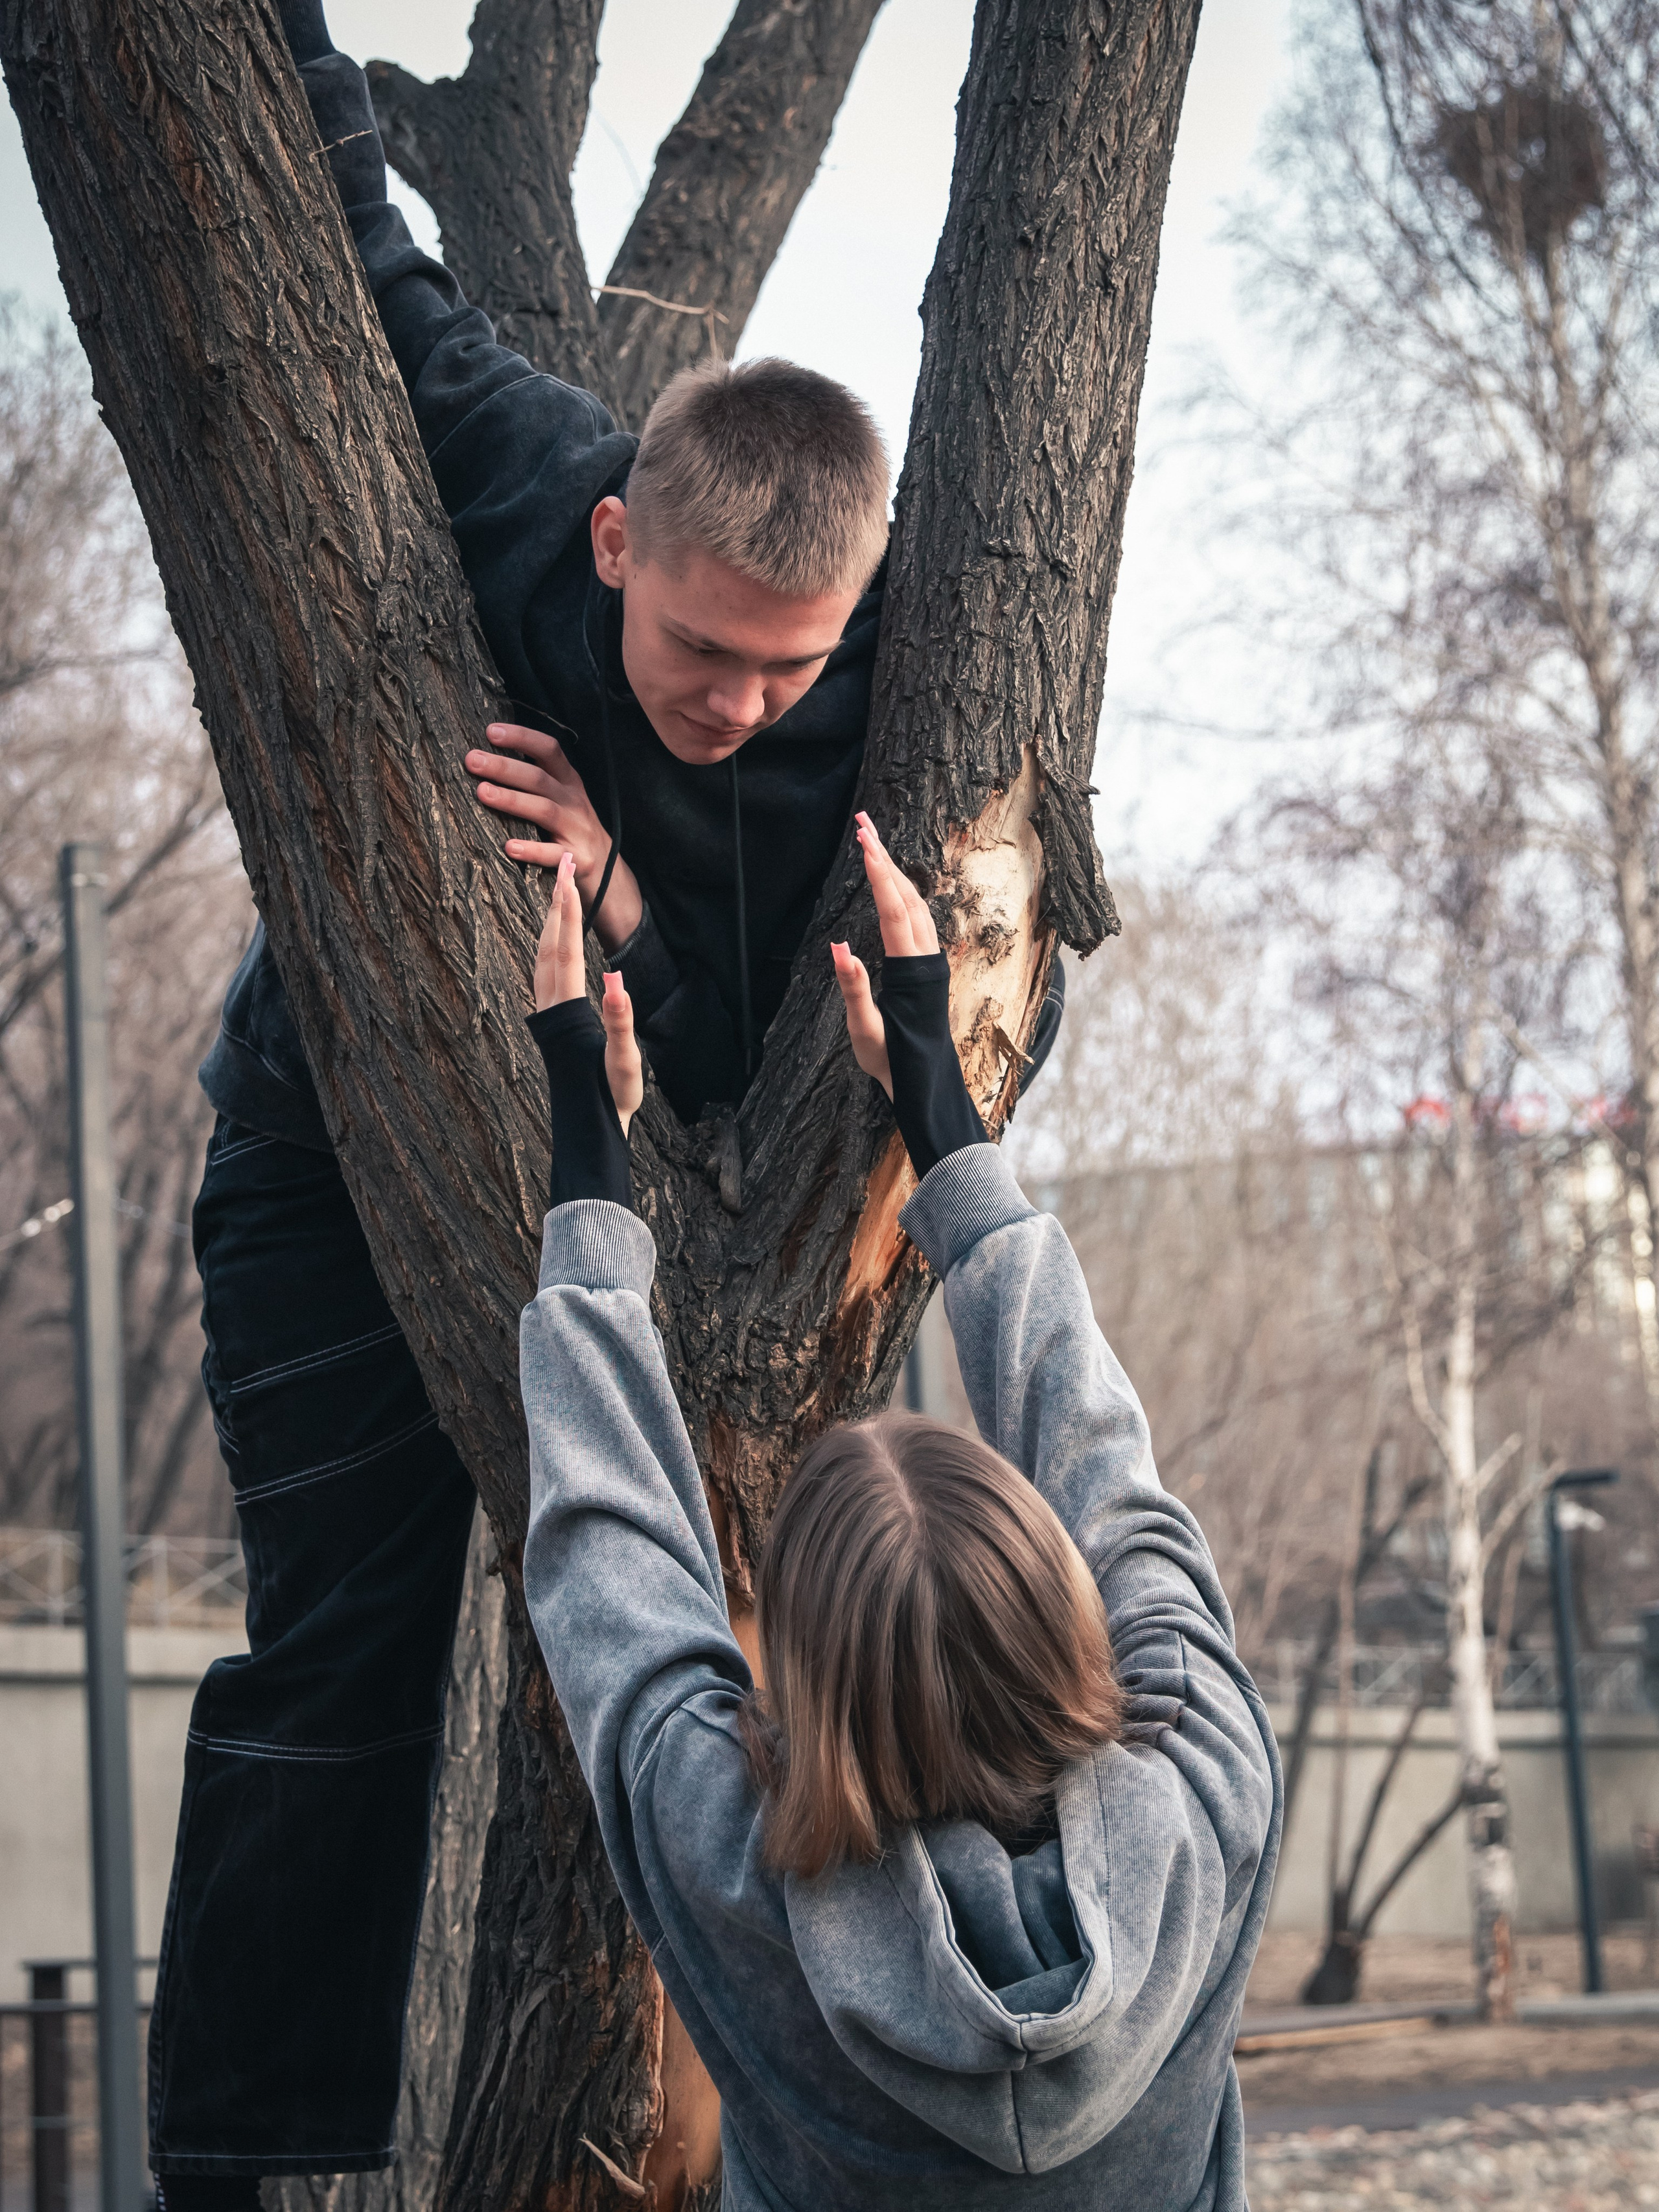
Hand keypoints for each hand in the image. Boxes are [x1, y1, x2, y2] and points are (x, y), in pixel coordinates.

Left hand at [468, 723, 643, 951]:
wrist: (609, 873)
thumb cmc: (571, 830)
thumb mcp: (562, 799)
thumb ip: (536, 781)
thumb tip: (486, 760)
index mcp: (568, 782)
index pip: (548, 750)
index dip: (522, 737)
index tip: (491, 731)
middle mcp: (574, 802)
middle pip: (539, 778)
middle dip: (505, 767)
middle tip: (472, 760)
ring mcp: (578, 830)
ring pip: (545, 810)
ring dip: (513, 800)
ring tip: (483, 792)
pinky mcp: (579, 860)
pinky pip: (554, 854)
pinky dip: (532, 850)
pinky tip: (509, 847)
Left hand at [534, 856, 643, 1134]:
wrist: (589, 1127)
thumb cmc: (610, 1097)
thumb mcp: (623, 1063)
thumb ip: (619, 1020)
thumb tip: (614, 980)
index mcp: (569, 1011)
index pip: (566, 950)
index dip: (567, 911)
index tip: (567, 874)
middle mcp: (551, 1008)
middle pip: (549, 944)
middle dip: (555, 903)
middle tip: (562, 863)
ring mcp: (548, 1014)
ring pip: (542, 957)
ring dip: (550, 921)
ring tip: (558, 890)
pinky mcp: (552, 1021)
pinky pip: (545, 970)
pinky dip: (549, 944)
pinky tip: (555, 940)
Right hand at [831, 813, 939, 1098]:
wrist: (923, 1079)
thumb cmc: (890, 1058)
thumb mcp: (864, 1031)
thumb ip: (853, 989)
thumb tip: (839, 948)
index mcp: (909, 969)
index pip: (893, 910)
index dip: (879, 874)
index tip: (865, 841)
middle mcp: (925, 957)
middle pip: (907, 896)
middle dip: (885, 858)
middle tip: (863, 823)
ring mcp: (930, 959)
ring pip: (916, 903)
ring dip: (895, 871)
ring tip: (872, 842)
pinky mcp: (928, 964)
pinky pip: (918, 916)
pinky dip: (903, 890)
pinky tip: (892, 882)